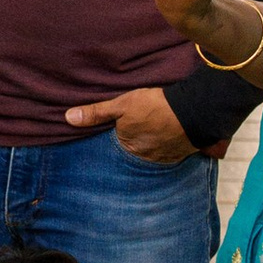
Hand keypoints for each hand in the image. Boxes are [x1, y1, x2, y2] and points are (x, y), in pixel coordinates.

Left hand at [64, 84, 197, 161]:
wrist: (194, 110)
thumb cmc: (155, 106)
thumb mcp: (122, 104)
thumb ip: (96, 113)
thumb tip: (68, 118)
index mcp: (127, 146)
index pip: (114, 148)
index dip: (113, 139)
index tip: (113, 134)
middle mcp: (143, 158)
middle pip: (132, 154)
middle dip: (131, 147)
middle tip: (134, 135)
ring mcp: (162, 159)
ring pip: (149, 155)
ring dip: (148, 148)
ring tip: (149, 138)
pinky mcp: (179, 155)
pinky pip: (166, 155)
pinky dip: (164, 149)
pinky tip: (164, 140)